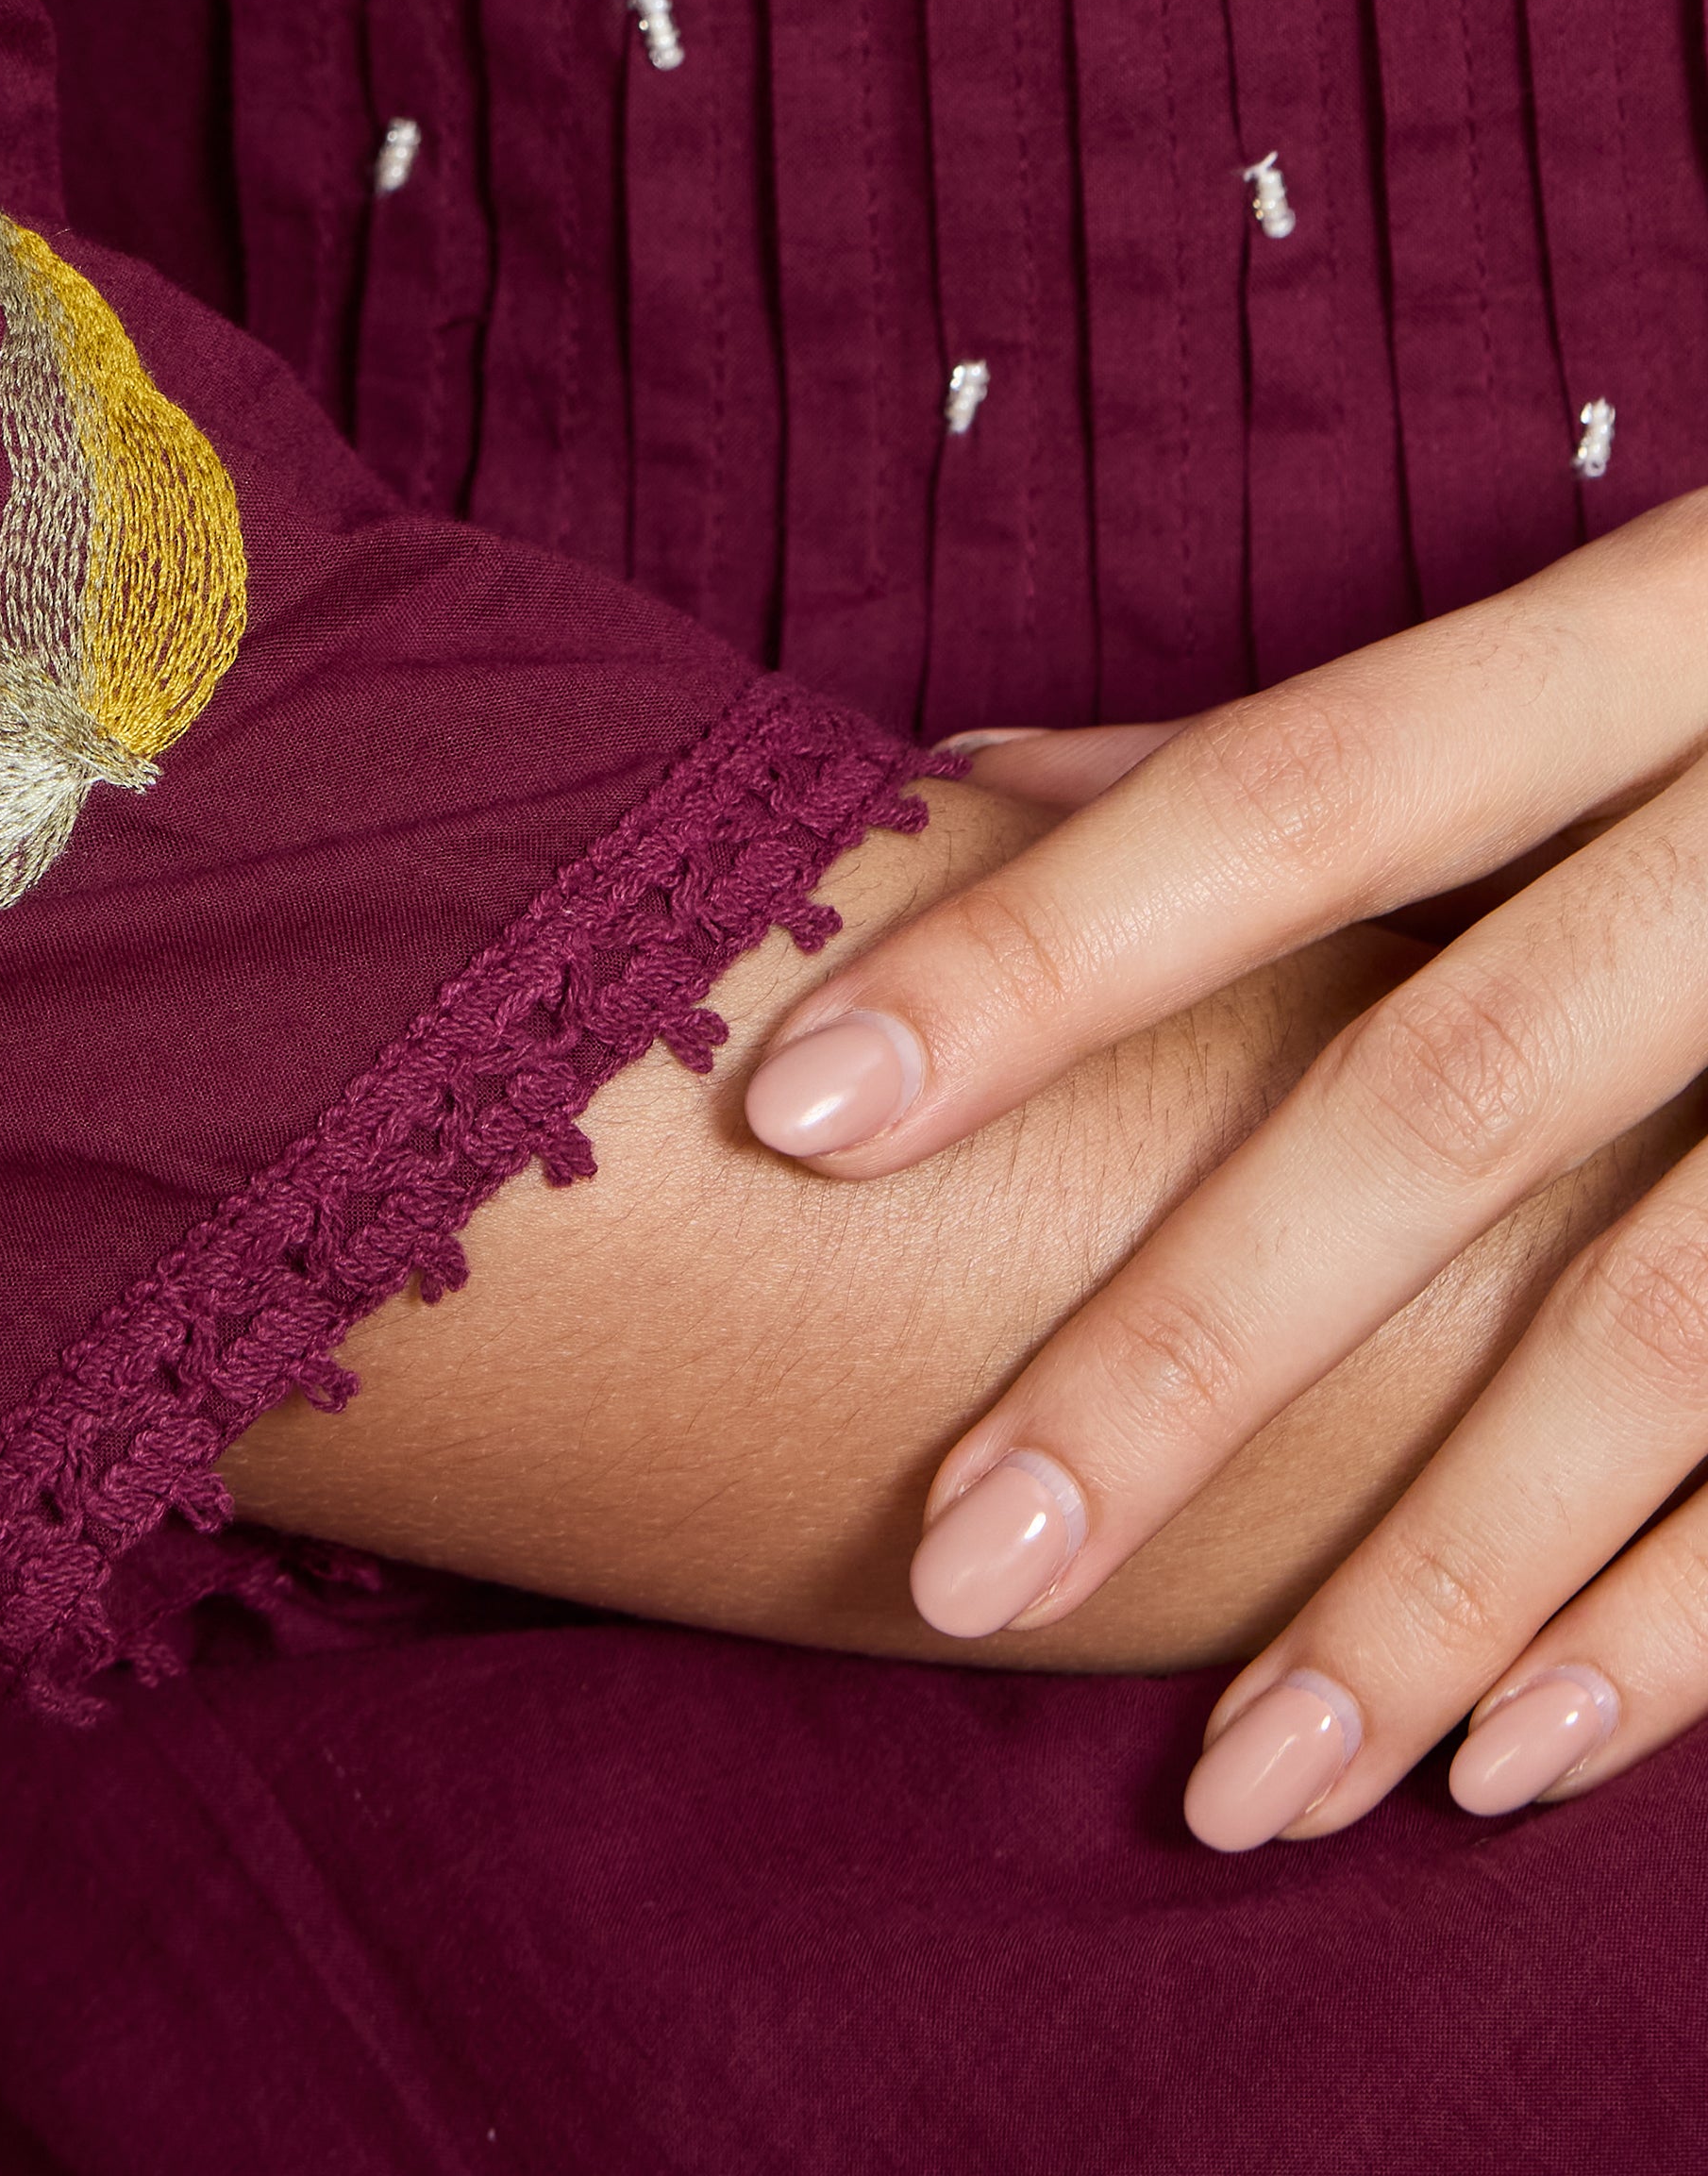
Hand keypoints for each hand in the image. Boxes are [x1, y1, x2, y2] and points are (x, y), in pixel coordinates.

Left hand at [743, 492, 1707, 1848]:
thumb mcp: (1651, 629)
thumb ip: (1343, 739)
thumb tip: (973, 779)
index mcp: (1667, 636)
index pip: (1298, 789)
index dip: (1047, 949)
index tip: (796, 1107)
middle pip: (1449, 1098)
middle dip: (1185, 1349)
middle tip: (952, 1562)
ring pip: (1655, 1325)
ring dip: (1421, 1580)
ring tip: (1227, 1786)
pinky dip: (1680, 1620)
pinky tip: (1501, 1761)